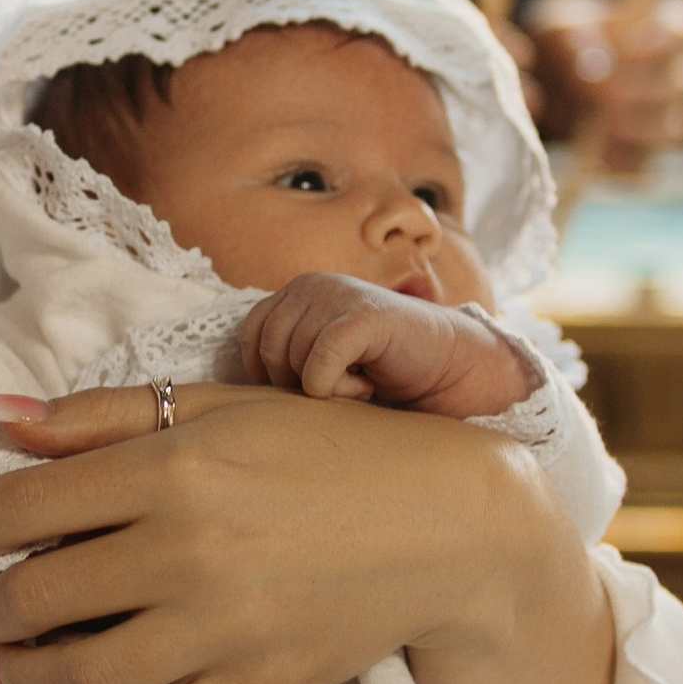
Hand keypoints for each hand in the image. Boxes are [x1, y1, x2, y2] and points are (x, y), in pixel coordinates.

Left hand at [0, 379, 613, 683]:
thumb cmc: (325, 453)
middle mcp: (184, 548)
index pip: (17, 506)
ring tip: (6, 674)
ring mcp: (218, 627)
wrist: (446, 523)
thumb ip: (101, 420)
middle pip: (33, 597)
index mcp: (168, 466)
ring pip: (77, 678)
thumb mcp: (217, 409)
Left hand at [236, 272, 536, 417]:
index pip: (249, 337)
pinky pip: (319, 365)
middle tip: (343, 387)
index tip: (310, 390)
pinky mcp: (364, 315)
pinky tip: (371, 383)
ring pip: (292, 360)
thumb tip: (227, 398)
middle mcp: (312, 285)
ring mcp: (338, 294)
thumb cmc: (387, 375)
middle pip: (266, 351)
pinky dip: (340, 389)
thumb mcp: (322, 364)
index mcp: (298, 293)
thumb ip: (285, 364)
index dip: (271, 375)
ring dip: (326, 389)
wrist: (455, 370)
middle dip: (296, 385)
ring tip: (363, 382)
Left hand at [522, 0, 682, 172]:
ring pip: (679, 128)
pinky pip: (649, 167)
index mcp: (671, 28)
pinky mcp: (648, 156)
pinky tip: (597, 151)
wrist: (547, 87)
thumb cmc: (563, 44)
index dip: (667, 40)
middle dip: (648, 88)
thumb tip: (588, 52)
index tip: (627, 48)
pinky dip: (624, 162)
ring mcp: (672, 119)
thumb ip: (570, 34)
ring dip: (641, 128)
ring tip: (603, 123)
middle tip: (607, 93)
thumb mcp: (556, 29)